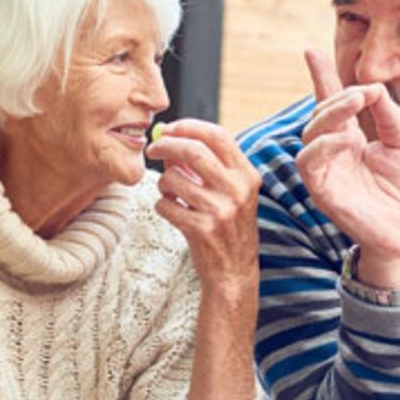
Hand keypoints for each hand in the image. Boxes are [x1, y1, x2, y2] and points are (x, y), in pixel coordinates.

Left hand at [146, 119, 260, 295]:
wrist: (233, 273)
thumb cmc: (227, 227)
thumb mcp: (230, 193)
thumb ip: (206, 165)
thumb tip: (170, 138)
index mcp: (247, 175)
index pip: (219, 135)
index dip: (190, 126)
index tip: (169, 128)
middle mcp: (238, 190)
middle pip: (193, 150)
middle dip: (166, 145)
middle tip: (151, 148)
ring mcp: (221, 211)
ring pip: (173, 178)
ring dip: (163, 182)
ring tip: (169, 192)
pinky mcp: (203, 230)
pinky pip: (166, 205)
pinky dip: (162, 205)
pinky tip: (172, 211)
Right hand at [295, 49, 399, 287]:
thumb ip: (390, 117)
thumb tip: (374, 88)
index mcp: (352, 140)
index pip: (332, 103)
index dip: (321, 77)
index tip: (311, 50)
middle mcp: (334, 153)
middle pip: (319, 116)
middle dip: (335, 96)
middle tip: (362, 89)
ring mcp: (327, 173)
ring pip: (309, 137)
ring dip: (328, 116)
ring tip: (354, 102)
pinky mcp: (324, 193)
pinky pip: (311, 165)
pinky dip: (324, 147)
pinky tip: (346, 139)